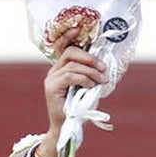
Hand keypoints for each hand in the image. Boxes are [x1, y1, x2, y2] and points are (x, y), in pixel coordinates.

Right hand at [39, 28, 109, 156]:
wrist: (67, 128)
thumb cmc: (78, 108)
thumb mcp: (88, 89)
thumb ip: (91, 76)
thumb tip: (104, 65)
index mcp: (61, 69)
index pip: (63, 47)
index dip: (69, 36)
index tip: (79, 29)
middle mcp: (54, 71)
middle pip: (70, 53)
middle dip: (89, 57)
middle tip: (103, 67)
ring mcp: (51, 79)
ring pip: (72, 65)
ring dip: (91, 71)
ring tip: (101, 81)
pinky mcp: (51, 88)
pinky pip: (70, 76)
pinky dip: (84, 79)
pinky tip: (91, 86)